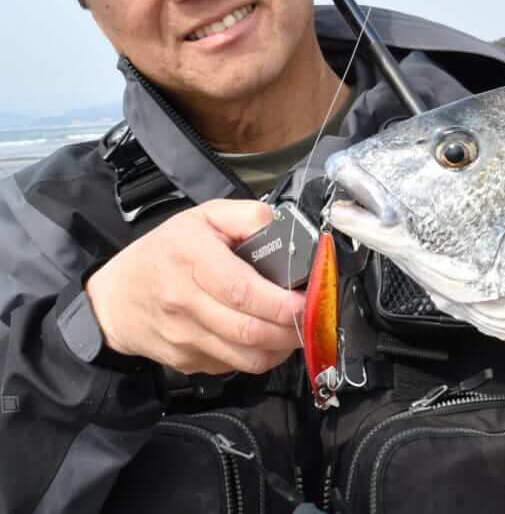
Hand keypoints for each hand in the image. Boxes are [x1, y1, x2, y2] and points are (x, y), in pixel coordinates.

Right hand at [85, 200, 304, 374]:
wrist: (113, 298)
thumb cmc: (164, 252)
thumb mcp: (203, 217)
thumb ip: (246, 216)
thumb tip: (282, 226)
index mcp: (191, 260)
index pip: (242, 291)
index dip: (281, 302)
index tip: (308, 300)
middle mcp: (185, 303)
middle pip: (249, 330)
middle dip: (292, 329)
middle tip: (313, 318)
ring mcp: (183, 338)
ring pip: (245, 357)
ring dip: (281, 349)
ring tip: (296, 331)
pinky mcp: (185, 362)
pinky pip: (232, 366)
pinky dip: (257, 357)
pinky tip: (265, 339)